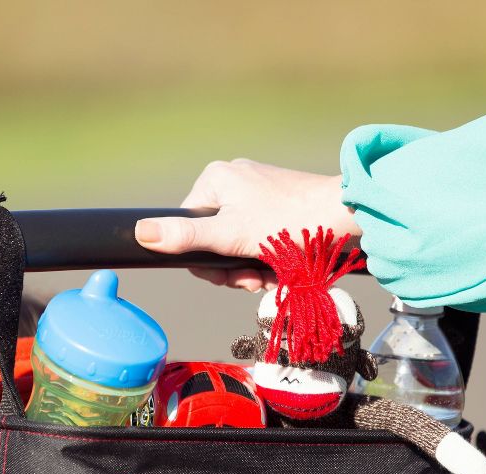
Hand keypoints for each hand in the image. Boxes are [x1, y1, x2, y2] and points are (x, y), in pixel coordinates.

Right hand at [135, 159, 360, 291]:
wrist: (345, 216)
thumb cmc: (288, 222)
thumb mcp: (230, 235)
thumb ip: (185, 237)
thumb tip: (140, 233)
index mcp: (214, 180)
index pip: (188, 229)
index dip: (205, 262)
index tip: (228, 278)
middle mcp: (233, 181)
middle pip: (213, 240)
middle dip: (232, 268)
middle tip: (254, 281)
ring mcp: (257, 192)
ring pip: (237, 243)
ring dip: (250, 268)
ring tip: (271, 276)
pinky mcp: (278, 205)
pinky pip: (259, 238)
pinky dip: (267, 258)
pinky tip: (281, 269)